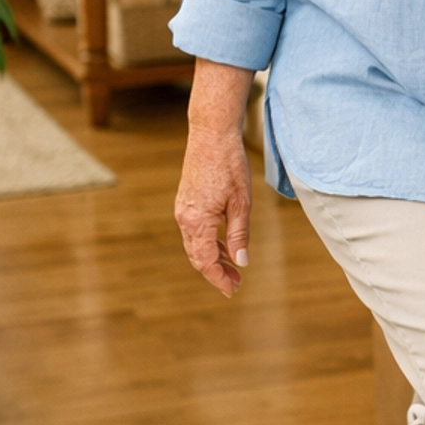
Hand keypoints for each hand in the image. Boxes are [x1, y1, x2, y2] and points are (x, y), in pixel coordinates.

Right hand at [175, 123, 252, 297]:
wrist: (211, 134)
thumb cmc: (229, 165)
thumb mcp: (241, 203)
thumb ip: (239, 234)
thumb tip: (241, 262)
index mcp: (197, 221)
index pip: (205, 261)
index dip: (218, 279)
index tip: (232, 290)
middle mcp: (184, 218)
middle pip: (197, 256)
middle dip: (215, 273)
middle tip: (235, 284)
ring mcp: (183, 210)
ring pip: (195, 245)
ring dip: (213, 259)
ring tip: (233, 269)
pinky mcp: (186, 202)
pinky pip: (195, 231)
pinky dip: (209, 243)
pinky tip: (224, 246)